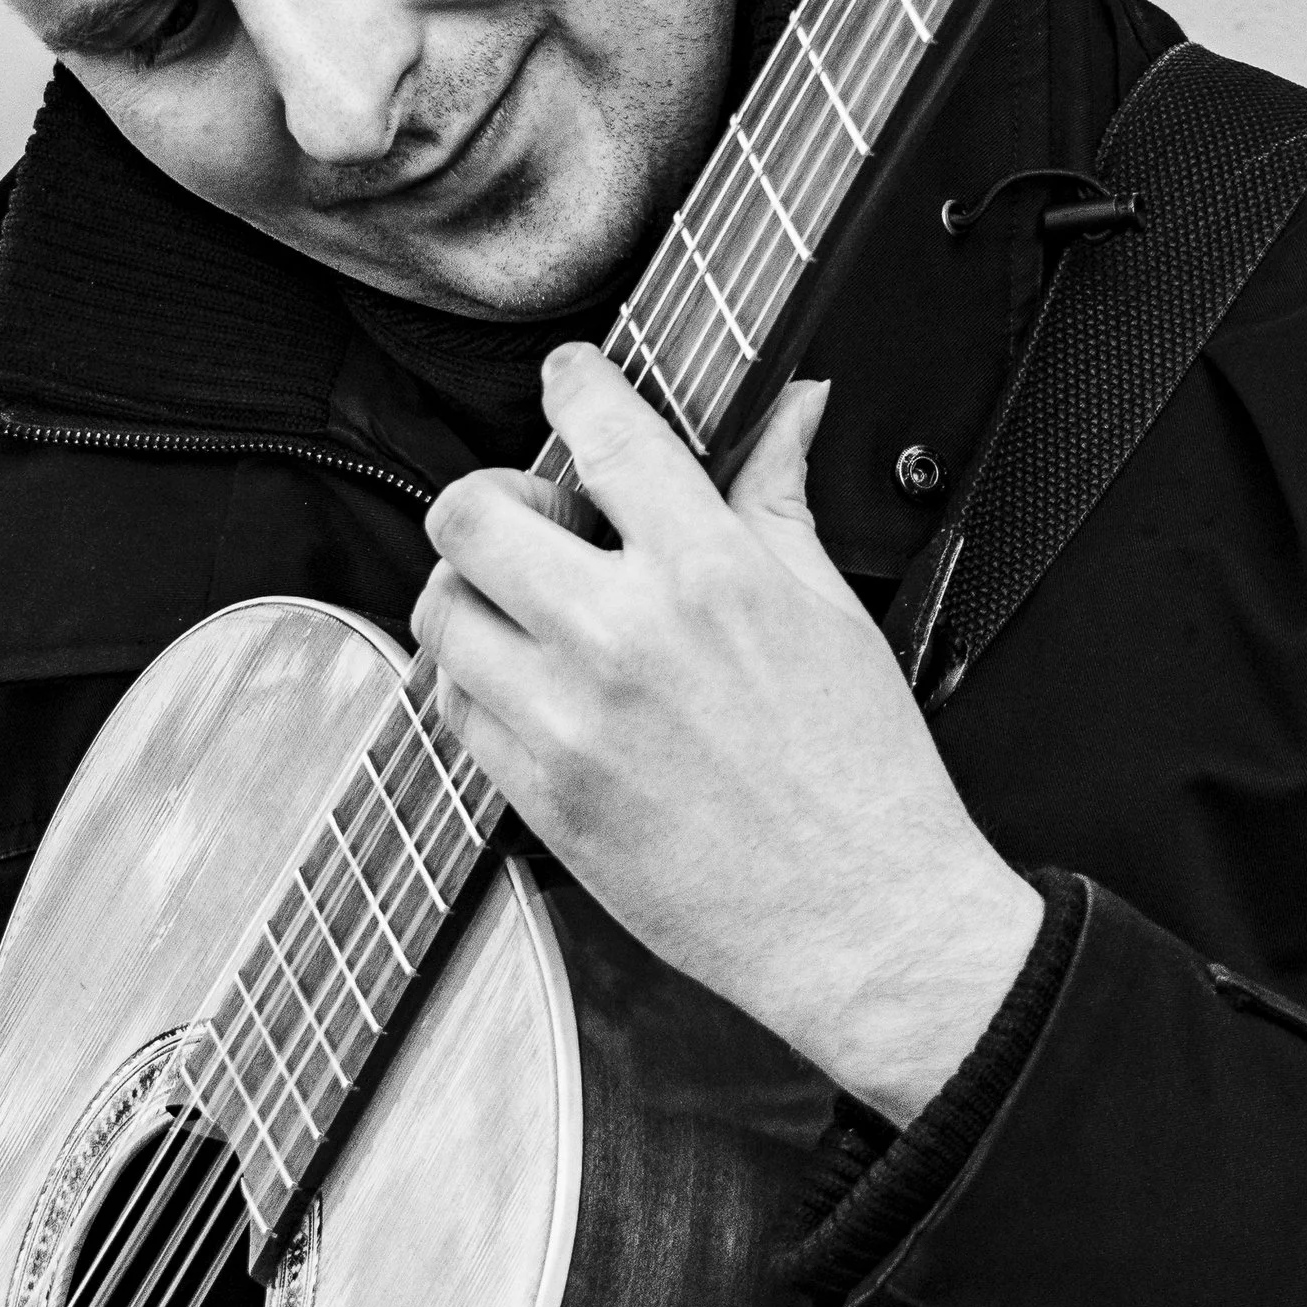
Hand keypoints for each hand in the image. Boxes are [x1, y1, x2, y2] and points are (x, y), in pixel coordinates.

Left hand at [413, 346, 1042, 1123]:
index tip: (569, 381)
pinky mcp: (540, 798)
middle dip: (494, 500)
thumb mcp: (832, 609)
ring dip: (475, 595)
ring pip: (442, 611)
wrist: (864, 925)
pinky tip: (535, 685)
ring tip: (531, 609)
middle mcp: (620, 639)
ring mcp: (567, 723)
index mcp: (708, 575)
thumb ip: (779, 497)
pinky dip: (480, 685)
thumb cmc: (862, 775)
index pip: (602, 433)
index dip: (572, 384)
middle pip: (468, 515)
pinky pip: (455, 710)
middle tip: (539, 522)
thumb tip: (790, 406)